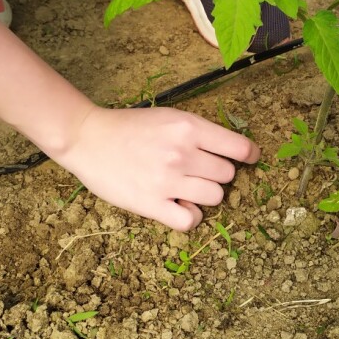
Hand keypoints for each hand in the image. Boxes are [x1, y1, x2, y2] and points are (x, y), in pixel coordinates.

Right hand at [53, 106, 259, 230]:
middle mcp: (182, 154)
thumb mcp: (170, 118)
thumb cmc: (131, 127)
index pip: (239, 148)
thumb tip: (234, 152)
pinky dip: (190, 216)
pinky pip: (190, 220)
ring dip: (205, 195)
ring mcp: (168, 181)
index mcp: (188, 128)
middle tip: (197, 171)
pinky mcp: (152, 204)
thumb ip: (199, 133)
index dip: (249, 155)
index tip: (250, 158)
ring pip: (215, 197)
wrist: (88, 139)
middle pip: (227, 175)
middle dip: (216, 174)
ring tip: (187, 187)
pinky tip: (180, 206)